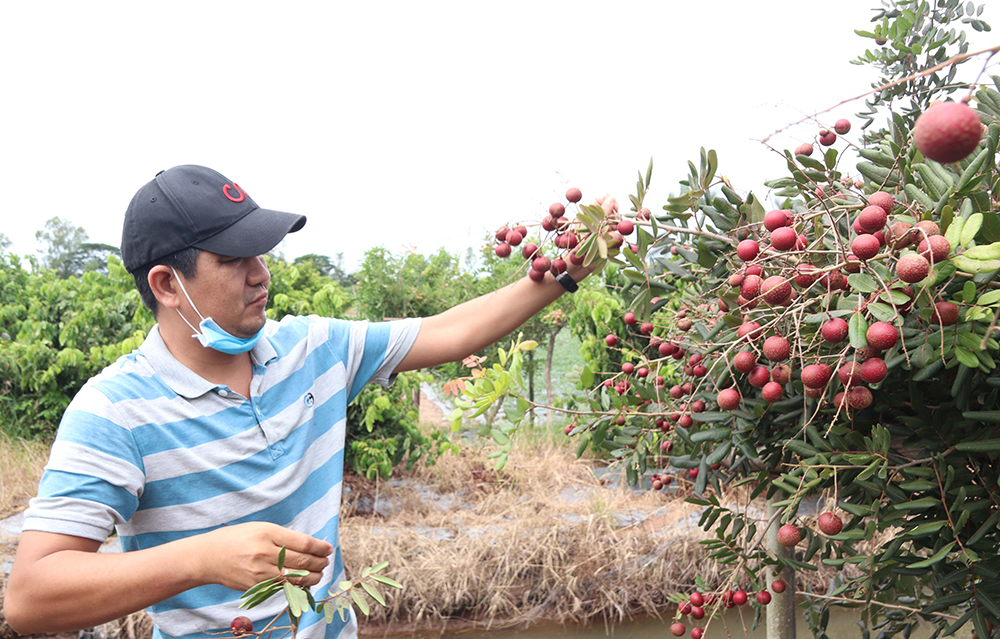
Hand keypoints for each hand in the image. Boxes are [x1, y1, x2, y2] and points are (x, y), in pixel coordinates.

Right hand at [197, 522, 332, 591]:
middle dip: (319, 562)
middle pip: (302, 561)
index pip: (303, 543)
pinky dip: (296, 584)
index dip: (320, 547)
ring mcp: (259, 572)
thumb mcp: (261, 528)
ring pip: (295, 578)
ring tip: (319, 572)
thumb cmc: (237, 538)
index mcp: (267, 533)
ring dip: (313, 576)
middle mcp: (264, 553)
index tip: (328, 548)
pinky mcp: (256, 586)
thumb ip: (284, 537)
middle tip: (326, 560)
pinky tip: (304, 580)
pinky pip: (282, 586)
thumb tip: (310, 545)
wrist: (208, 557)